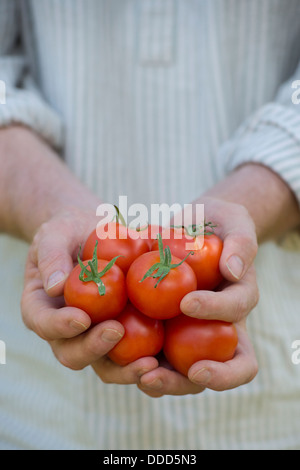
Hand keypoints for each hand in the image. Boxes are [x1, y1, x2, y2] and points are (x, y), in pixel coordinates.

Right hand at [21, 208, 158, 383]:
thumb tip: (54, 287)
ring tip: (149, 363)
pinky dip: (147, 362)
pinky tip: (166, 357)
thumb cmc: (69, 231)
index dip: (58, 326)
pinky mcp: (122, 336)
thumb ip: (51, 255)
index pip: (42, 323)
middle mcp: (66, 330)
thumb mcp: (56, 233)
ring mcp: (94, 336)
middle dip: (93, 348)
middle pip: (72, 353)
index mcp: (42, 308)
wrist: (92, 234)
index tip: (81, 317)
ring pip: (104, 365)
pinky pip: (132, 355)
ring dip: (125, 370)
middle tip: (117, 330)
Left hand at [138, 197, 258, 396]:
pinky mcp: (155, 324)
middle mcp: (211, 337)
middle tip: (150, 373)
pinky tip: (100, 337)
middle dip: (177, 384)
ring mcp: (182, 334)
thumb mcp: (236, 223)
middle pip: (201, 382)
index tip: (189, 321)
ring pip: (168, 375)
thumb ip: (242, 244)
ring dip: (145, 378)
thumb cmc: (219, 223)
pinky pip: (141, 349)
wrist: (192, 225)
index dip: (225, 369)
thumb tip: (233, 271)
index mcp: (235, 326)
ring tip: (122, 367)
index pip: (242, 360)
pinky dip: (122, 352)